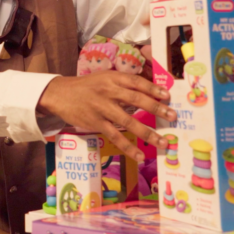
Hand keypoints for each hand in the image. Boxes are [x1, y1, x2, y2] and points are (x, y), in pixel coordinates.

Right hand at [37, 71, 175, 160]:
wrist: (61, 94)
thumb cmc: (87, 87)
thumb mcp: (105, 78)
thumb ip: (123, 84)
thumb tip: (149, 93)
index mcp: (113, 78)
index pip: (136, 82)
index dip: (153, 89)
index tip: (168, 96)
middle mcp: (108, 91)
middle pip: (136, 99)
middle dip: (156, 109)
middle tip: (173, 117)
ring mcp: (102, 108)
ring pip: (128, 121)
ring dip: (147, 133)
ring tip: (163, 142)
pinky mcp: (96, 123)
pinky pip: (115, 137)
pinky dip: (128, 147)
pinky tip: (140, 155)